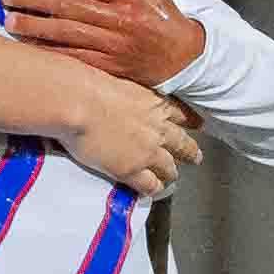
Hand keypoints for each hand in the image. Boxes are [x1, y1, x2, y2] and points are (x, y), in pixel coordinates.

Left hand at [4, 0, 200, 89]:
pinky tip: (30, 47)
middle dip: (33, 0)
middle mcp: (121, 17)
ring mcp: (115, 44)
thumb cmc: (158, 11)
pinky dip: (50, 53)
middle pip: (68, 6)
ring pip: (68, 33)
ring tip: (10, 22)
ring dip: (35, 28)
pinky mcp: (111, 68)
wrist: (183, 54)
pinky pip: (75, 59)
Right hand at [61, 73, 202, 198]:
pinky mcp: (131, 170)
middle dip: (189, 152)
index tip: (196, 124)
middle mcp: (158, 128)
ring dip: (170, 173)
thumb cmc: (88, 85)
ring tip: (170, 178)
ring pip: (169, 167)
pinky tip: (150, 191)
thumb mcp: (118, 81)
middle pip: (183, 144)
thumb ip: (127, 92)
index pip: (182, 114)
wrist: (77, 102)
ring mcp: (147, 152)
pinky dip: (152, 189)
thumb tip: (118, 94)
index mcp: (156, 103)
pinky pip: (150, 185)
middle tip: (195, 157)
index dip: (190, 121)